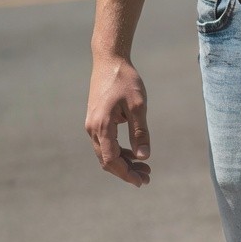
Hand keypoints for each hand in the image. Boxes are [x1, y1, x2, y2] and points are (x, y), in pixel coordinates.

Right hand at [85, 55, 150, 186]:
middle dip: (126, 172)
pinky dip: (119, 152)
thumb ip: (141, 133)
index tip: (141, 182)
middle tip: (147, 177)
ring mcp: (92, 125)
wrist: (109, 59)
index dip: (126, 174)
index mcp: (102, 126)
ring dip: (123, 163)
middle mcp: (93, 128)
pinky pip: (105, 144)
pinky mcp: (96, 121)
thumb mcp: (138, 106)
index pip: (111, 160)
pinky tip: (134, 154)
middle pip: (107, 161)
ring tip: (144, 168)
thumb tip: (144, 158)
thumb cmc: (125, 80)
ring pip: (106, 154)